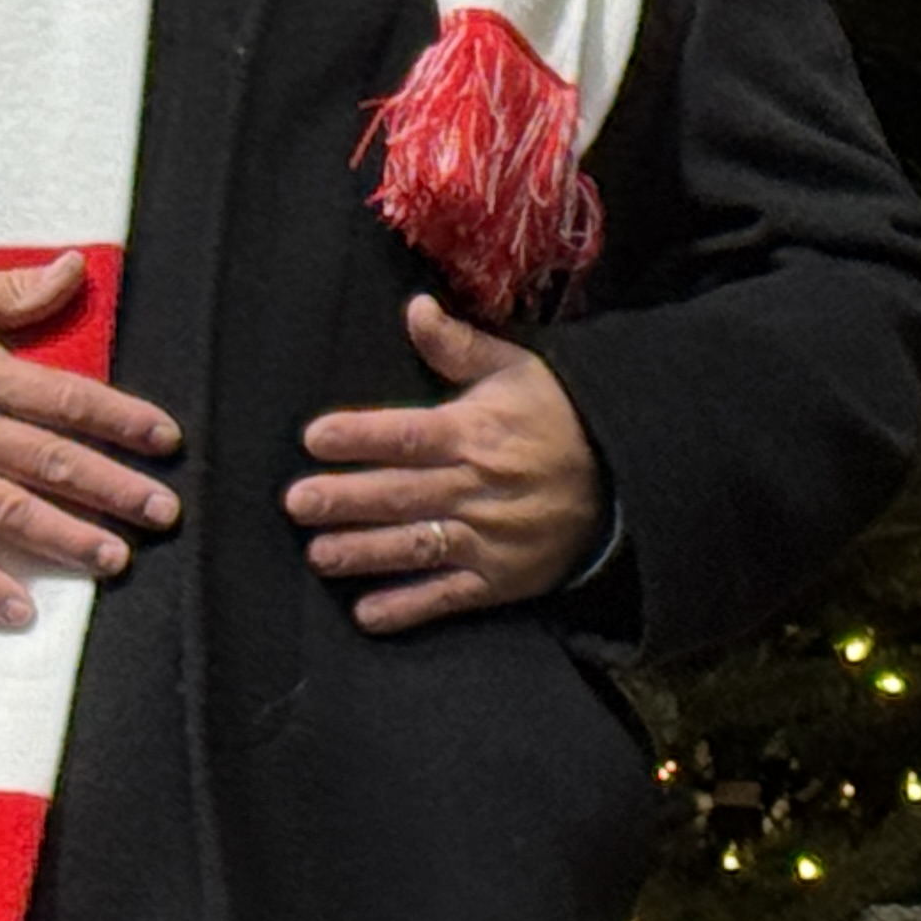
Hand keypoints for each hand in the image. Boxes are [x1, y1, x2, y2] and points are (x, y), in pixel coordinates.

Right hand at [0, 254, 179, 630]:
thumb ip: (15, 291)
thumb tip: (78, 266)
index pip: (72, 401)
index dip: (123, 419)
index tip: (168, 440)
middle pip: (55, 461)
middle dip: (114, 488)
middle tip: (164, 513)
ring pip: (12, 511)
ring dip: (66, 538)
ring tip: (116, 560)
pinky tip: (21, 611)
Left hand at [285, 295, 605, 632]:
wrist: (623, 476)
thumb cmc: (557, 417)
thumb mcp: (516, 370)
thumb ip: (458, 346)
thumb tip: (414, 307)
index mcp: (477, 433)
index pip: (409, 435)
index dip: (361, 436)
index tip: (315, 437)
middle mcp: (478, 486)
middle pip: (401, 493)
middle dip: (345, 499)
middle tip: (296, 503)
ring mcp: (490, 538)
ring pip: (417, 546)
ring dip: (365, 553)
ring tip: (320, 555)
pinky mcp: (500, 579)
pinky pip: (449, 597)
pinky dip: (409, 608)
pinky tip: (368, 613)